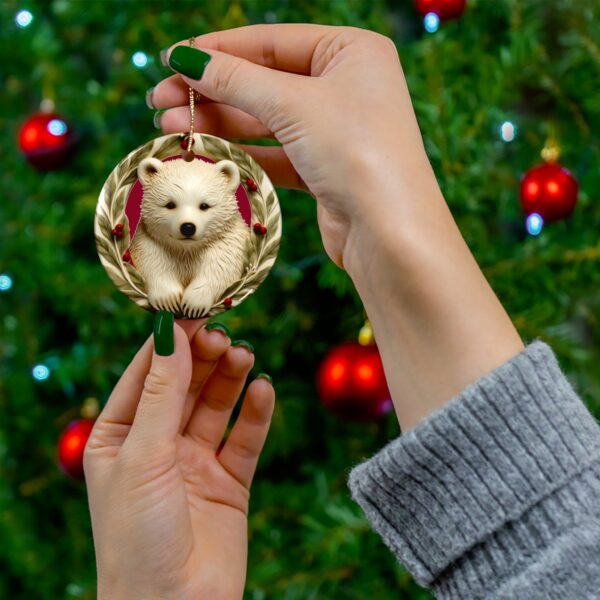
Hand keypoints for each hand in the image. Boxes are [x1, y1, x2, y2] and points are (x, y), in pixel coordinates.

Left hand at [84, 318, 274, 599]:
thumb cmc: (137, 537)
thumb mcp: (143, 455)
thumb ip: (162, 394)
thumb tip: (171, 335)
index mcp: (120, 437)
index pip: (146, 376)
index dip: (169, 344)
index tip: (193, 313)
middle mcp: (158, 445)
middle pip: (185, 386)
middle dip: (204, 359)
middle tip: (224, 336)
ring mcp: (195, 462)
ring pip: (216, 406)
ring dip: (231, 378)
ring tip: (245, 356)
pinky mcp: (229, 481)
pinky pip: (245, 438)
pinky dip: (256, 413)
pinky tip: (263, 390)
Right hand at [150, 24, 431, 269]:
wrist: (390, 232)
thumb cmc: (356, 152)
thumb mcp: (293, 104)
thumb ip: (237, 80)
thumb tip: (186, 58)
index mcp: (351, 51)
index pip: (271, 42)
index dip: (218, 50)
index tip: (171, 59)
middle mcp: (346, 87)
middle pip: (264, 81)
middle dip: (211, 91)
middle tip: (159, 101)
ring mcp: (336, 130)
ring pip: (266, 120)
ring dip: (219, 123)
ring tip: (170, 128)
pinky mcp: (325, 169)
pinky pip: (275, 153)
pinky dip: (242, 153)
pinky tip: (206, 152)